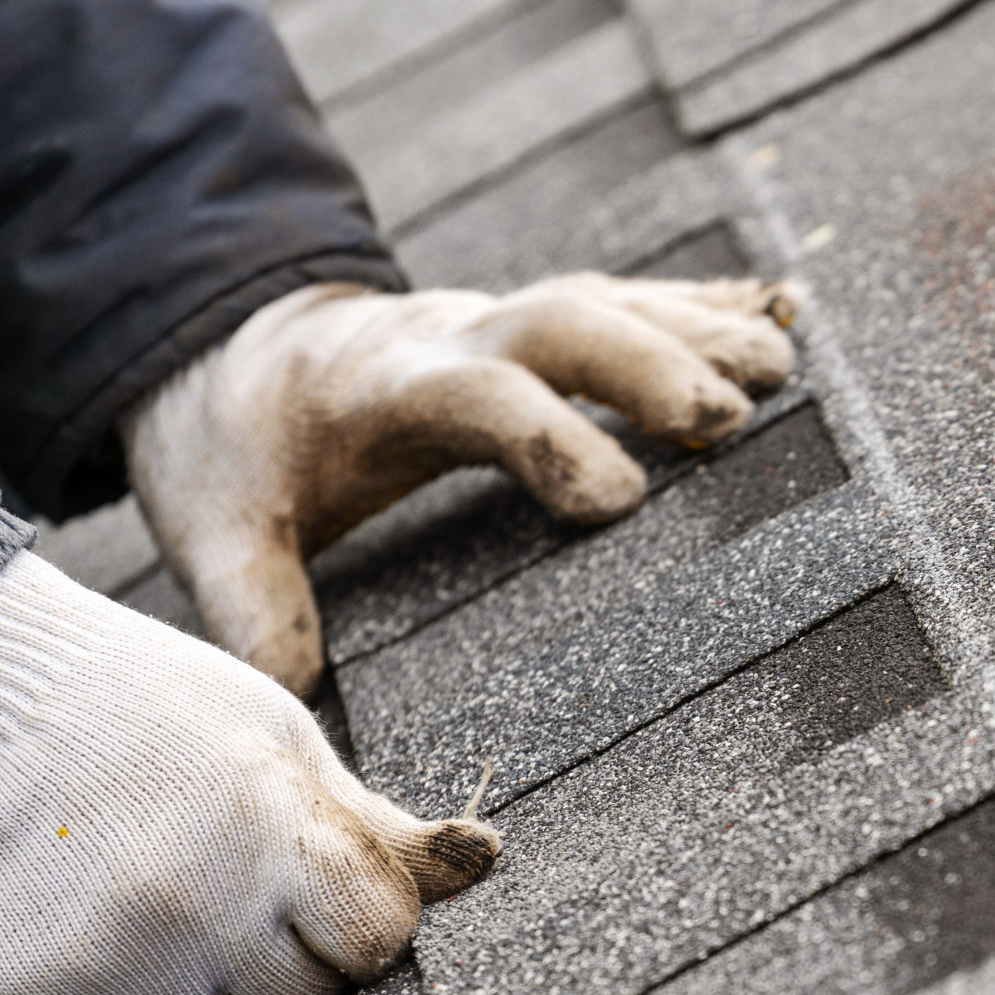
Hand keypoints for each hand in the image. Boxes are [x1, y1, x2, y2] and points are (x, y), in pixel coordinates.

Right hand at [0, 551, 498, 994]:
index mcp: (273, 831)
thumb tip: (492, 860)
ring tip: (157, 898)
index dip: (359, 916)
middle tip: (221, 879)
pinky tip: (107, 940)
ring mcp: (114, 966)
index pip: (380, 942)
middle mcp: (195, 906)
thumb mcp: (284, 745)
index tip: (315, 882)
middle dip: (286, 953)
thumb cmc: (159, 716)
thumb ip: (381, 829)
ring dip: (208, 991)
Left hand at [122, 272, 800, 693]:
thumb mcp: (213, 528)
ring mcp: (502, 323)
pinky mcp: (534, 326)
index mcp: (384, 388)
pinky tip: (779, 315)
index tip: (617, 498)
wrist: (229, 352)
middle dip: (651, 363)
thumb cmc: (238, 452)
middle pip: (565, 322)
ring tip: (781, 368)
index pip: (477, 396)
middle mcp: (454, 337)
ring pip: (609, 303)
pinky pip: (629, 301)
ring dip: (699, 328)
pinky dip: (704, 304)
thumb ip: (252, 603)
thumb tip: (289, 694)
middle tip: (732, 418)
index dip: (547, 436)